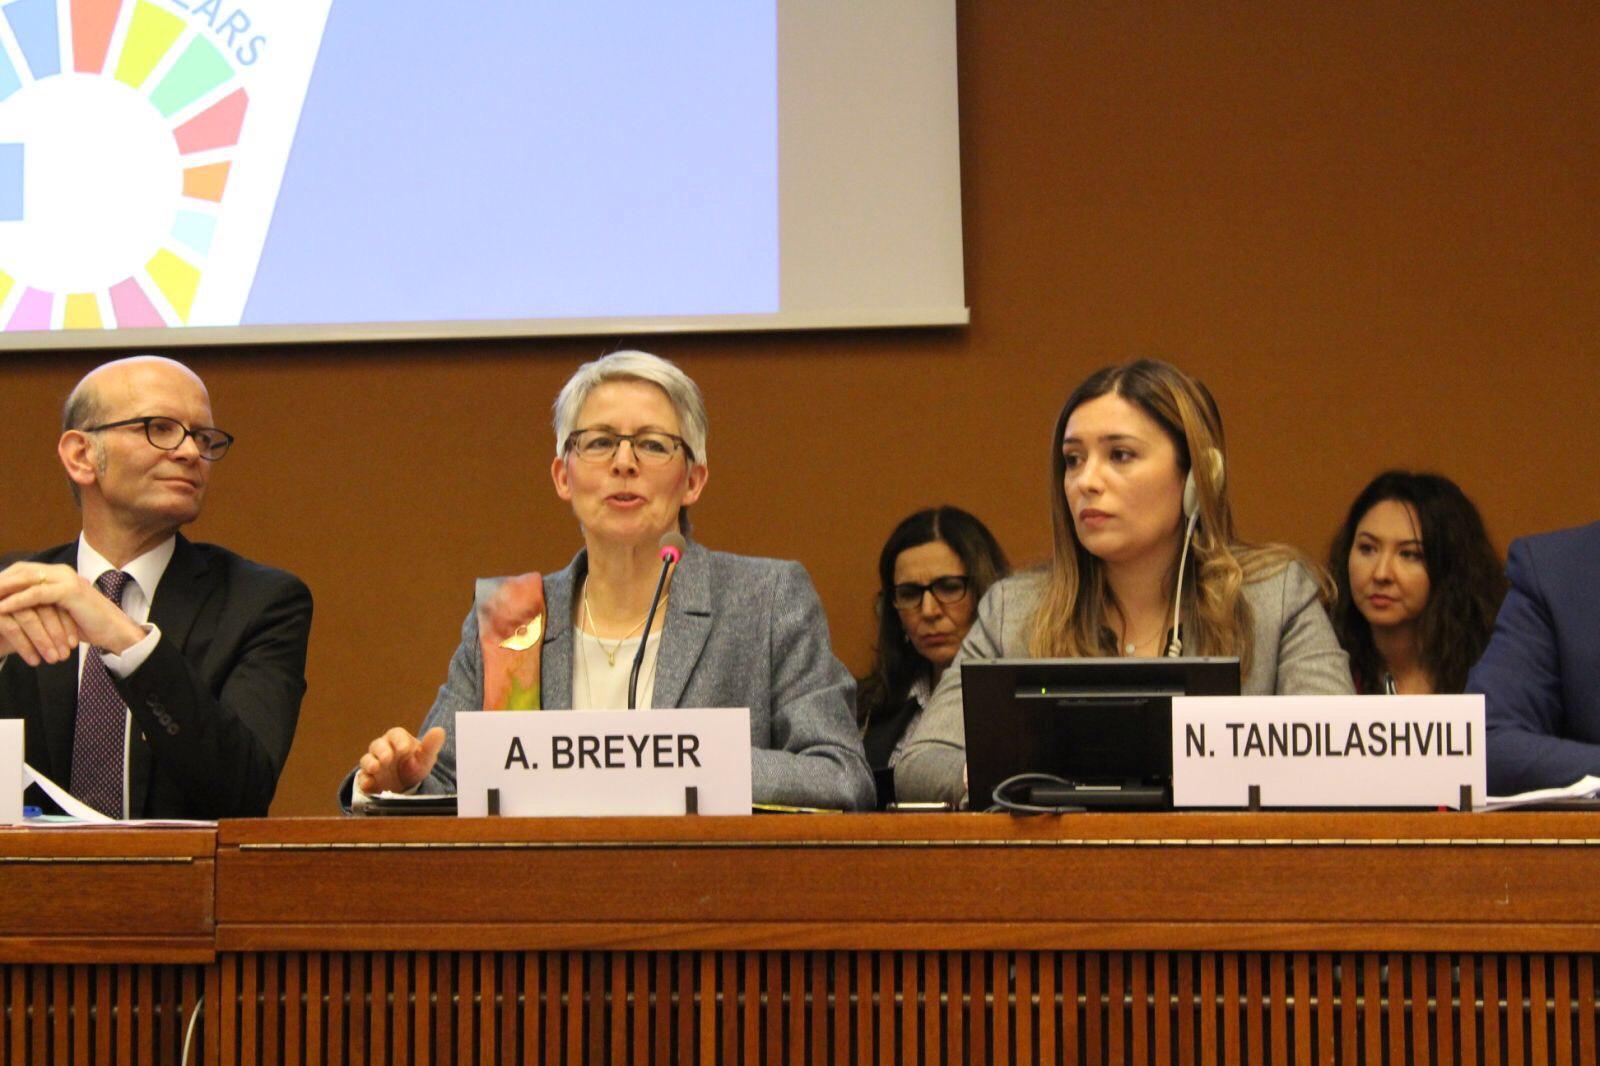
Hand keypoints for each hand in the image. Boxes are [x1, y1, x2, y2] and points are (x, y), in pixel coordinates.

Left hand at [0, 563, 145, 658]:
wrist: (115, 632)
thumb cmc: (88, 626)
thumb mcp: (58, 613)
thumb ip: (40, 606)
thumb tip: (14, 610)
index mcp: (59, 574)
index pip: (22, 570)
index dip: (2, 579)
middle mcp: (61, 572)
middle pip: (20, 571)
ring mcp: (66, 579)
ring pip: (25, 579)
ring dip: (1, 589)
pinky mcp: (70, 591)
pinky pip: (36, 594)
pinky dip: (16, 600)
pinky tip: (0, 608)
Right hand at [356, 726, 445, 795]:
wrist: (406, 785)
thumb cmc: (415, 765)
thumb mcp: (426, 757)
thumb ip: (431, 745)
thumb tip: (439, 731)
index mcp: (397, 740)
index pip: (395, 734)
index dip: (399, 740)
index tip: (405, 748)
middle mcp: (383, 750)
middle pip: (377, 745)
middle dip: (382, 751)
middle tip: (387, 758)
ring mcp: (374, 764)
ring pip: (367, 760)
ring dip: (370, 763)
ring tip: (376, 768)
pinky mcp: (368, 779)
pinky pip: (362, 778)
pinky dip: (364, 780)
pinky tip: (368, 784)